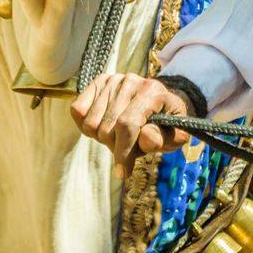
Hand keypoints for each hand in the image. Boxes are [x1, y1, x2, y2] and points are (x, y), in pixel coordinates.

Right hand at [70, 73, 193, 178]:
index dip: (123, 152)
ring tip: (118, 134)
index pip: (127, 124)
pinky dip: (85, 125)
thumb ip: (164, 138)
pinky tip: (104, 124)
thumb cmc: (167, 123)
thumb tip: (148, 140)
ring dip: (101, 137)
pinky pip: (78, 110)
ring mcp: (113, 80)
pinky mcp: (98, 82)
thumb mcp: (174, 135)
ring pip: (91, 122)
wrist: (159, 102)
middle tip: (127, 146)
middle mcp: (131, 80)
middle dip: (115, 146)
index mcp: (152, 91)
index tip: (123, 173)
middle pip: (107, 127)